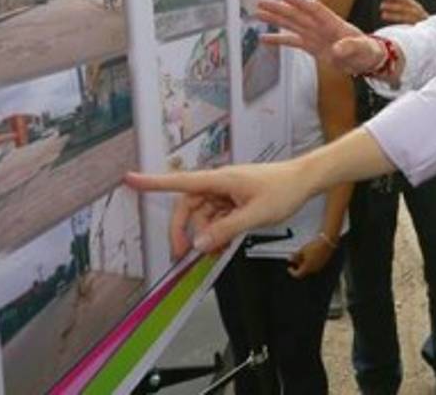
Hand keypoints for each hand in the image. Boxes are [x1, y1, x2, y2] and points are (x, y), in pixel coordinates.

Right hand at [124, 160, 308, 256]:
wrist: (306, 180)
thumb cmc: (284, 190)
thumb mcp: (255, 214)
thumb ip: (225, 229)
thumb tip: (198, 242)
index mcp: (220, 180)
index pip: (180, 182)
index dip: (153, 183)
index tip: (129, 180)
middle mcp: (220, 183)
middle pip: (189, 206)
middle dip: (182, 229)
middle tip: (182, 254)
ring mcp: (228, 191)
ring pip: (203, 214)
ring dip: (203, 234)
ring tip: (212, 254)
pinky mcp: (237, 199)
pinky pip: (218, 216)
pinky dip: (217, 231)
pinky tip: (222, 246)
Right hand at [256, 0, 376, 73]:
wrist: (367, 60)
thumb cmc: (367, 51)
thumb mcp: (362, 49)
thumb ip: (350, 48)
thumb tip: (337, 50)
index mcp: (334, 24)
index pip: (315, 10)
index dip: (300, 3)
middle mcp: (321, 27)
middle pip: (298, 15)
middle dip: (280, 9)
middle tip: (262, 2)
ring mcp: (315, 36)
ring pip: (292, 25)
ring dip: (276, 20)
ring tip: (258, 14)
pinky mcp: (312, 46)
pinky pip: (293, 41)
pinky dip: (279, 40)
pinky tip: (265, 39)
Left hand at [287, 235, 335, 278]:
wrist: (327, 242)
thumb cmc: (314, 246)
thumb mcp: (302, 250)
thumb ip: (295, 256)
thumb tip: (290, 259)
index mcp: (307, 268)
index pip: (297, 275)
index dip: (292, 272)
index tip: (290, 268)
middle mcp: (313, 270)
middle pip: (303, 271)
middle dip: (299, 265)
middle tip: (297, 258)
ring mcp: (319, 267)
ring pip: (309, 268)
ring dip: (305, 263)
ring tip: (304, 254)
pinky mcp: (323, 263)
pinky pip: (314, 265)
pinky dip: (310, 262)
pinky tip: (310, 254)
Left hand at [380, 0, 427, 24]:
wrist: (431, 29)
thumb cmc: (419, 16)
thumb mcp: (414, 6)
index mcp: (415, 5)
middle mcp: (417, 11)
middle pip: (404, 7)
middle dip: (392, 6)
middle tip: (382, 5)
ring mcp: (417, 20)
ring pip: (404, 16)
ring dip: (393, 15)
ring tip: (383, 14)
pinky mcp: (416, 28)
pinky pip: (406, 25)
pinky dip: (399, 25)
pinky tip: (392, 25)